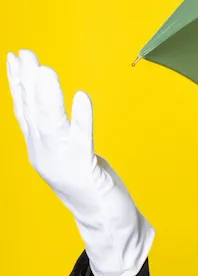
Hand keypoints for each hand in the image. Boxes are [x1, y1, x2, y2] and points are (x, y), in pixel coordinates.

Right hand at [6, 49, 153, 275]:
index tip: (14, 57)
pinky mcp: (84, 171)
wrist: (105, 222)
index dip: (18, 84)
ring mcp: (63, 164)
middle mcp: (45, 156)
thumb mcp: (69, 155)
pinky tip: (82, 97)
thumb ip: (60, 132)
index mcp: (39, 150)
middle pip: (32, 114)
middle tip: (25, 53)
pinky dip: (81, 117)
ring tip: (46, 70)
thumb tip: (50, 103)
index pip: (24, 111)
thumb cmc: (92, 186)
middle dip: (27, 82)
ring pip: (51, 125)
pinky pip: (82, 140)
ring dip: (48, 97)